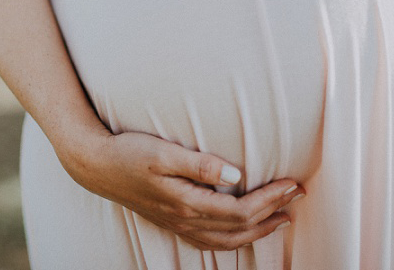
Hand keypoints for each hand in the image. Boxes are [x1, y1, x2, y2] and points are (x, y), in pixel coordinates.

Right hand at [57, 130, 303, 250]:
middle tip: (298, 195)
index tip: (292, 184)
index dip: (271, 199)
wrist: (95, 165)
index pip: (241, 209)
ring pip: (227, 240)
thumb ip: (199, 164)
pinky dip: (233, 239)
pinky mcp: (171, 222)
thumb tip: (235, 174)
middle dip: (273, 212)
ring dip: (258, 230)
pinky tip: (240, 231)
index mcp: (186, 203)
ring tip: (281, 218)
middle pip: (240, 227)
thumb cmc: (127, 152)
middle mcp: (185, 220)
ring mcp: (177, 224)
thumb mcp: (162, 152)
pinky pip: (210, 241)